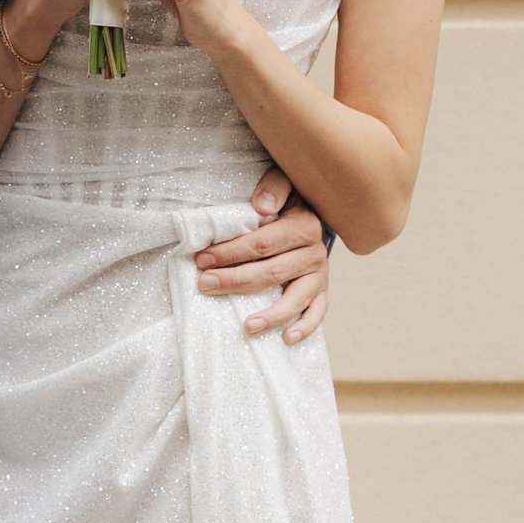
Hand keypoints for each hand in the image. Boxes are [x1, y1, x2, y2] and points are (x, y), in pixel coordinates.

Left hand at [196, 171, 331, 343]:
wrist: (313, 212)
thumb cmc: (287, 201)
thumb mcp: (284, 184)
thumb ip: (274, 187)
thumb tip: (262, 207)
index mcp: (303, 225)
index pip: (263, 243)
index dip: (231, 252)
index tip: (203, 259)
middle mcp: (314, 252)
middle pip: (272, 272)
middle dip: (235, 280)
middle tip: (205, 284)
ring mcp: (319, 275)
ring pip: (295, 298)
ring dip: (270, 314)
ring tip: (246, 326)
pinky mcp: (321, 291)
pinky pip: (317, 313)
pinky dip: (305, 327)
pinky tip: (286, 338)